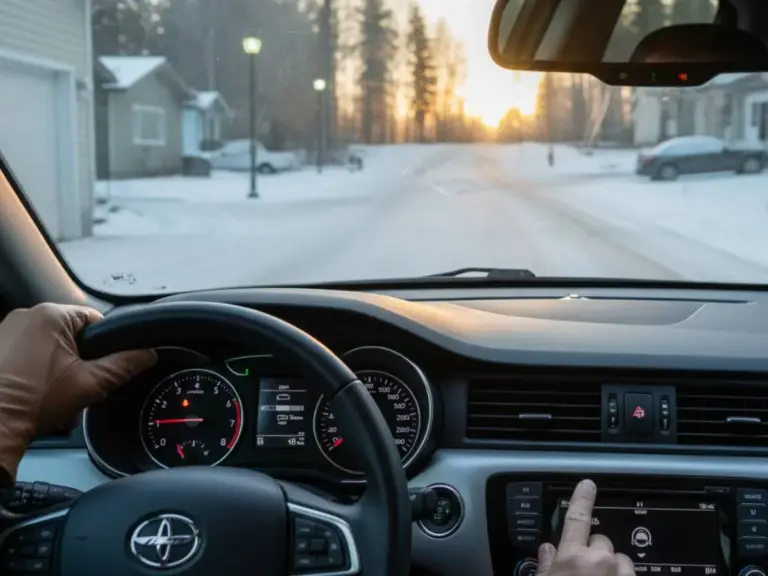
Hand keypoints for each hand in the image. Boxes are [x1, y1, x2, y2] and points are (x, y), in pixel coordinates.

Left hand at [0, 303, 156, 483]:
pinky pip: (28, 350)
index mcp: (51, 314)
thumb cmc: (35, 401)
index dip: (105, 345)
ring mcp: (6, 330)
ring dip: (59, 364)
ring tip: (56, 389)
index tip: (101, 367)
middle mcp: (26, 315)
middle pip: (71, 332)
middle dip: (80, 358)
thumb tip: (148, 354)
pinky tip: (37, 389)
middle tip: (79, 383)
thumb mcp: (91, 383)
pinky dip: (37, 367)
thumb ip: (124, 365)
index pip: (95, 319)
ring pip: (49, 343)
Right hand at [537, 480, 634, 575]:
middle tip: (585, 570)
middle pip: (601, 542)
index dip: (582, 499)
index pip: (577, 519)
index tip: (588, 484)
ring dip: (612, 566)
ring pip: (620, 559)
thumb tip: (547, 550)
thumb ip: (547, 565)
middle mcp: (600, 561)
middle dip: (594, 551)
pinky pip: (632, 573)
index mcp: (573, 558)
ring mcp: (621, 574)